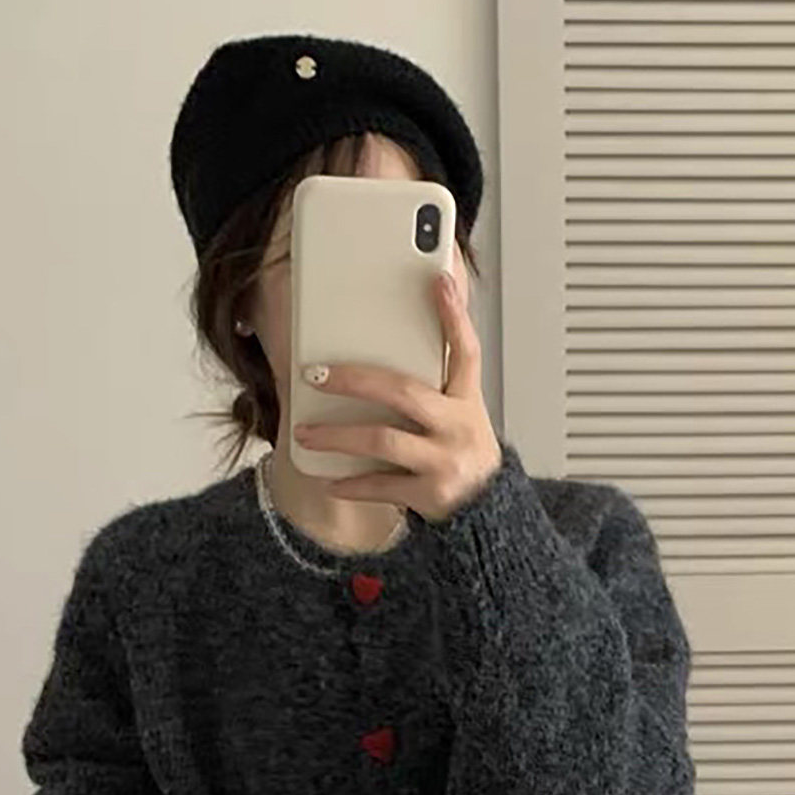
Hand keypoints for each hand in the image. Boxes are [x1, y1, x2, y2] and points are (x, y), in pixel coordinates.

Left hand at [292, 270, 502, 522]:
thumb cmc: (463, 457)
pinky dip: (351, 484)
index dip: (455, 316)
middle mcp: (459, 428)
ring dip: (337, 435)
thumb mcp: (460, 416)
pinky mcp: (431, 494)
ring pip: (382, 439)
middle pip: (403, 391)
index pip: (466, 351)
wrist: (488, 514)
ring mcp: (445, 461)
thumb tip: (382, 357)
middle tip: (316, 375)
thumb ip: (434, 387)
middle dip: (354, 380)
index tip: (439, 280)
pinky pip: (381, 485)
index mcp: (467, 401)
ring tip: (306, 432)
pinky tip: (330, 480)